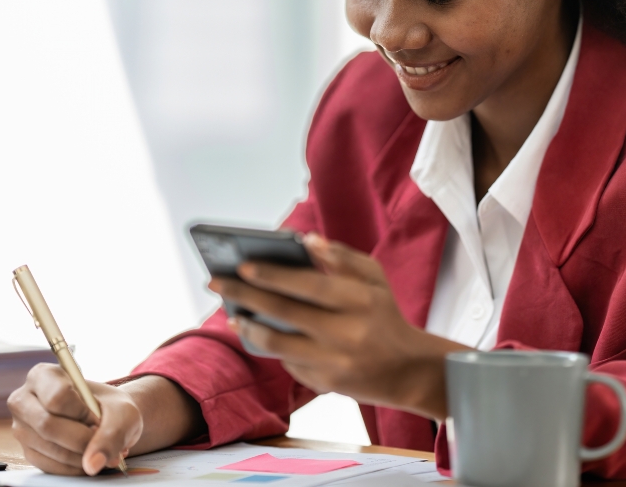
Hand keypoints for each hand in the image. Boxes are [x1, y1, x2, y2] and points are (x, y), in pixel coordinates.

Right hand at [7, 364, 203, 474]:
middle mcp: (23, 398)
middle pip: (46, 426)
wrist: (112, 420)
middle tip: (109, 440)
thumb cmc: (117, 408)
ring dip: (81, 456)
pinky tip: (91, 459)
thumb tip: (93, 466)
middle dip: (84, 439)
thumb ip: (111, 435)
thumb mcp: (124, 414)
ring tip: (104, 445)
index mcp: (42, 374)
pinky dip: (74, 468)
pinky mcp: (27, 451)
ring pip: (47, 451)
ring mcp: (21, 428)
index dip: (84, 412)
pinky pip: (48, 467)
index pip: (57, 396)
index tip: (102, 415)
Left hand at [209, 233, 468, 419]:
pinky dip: (272, 347)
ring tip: (233, 313)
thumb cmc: (384, 315)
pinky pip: (288, 362)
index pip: (308, 285)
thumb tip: (304, 241)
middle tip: (217, 282)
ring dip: (249, 327)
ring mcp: (334, 363)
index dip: (273, 275)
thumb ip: (342, 257)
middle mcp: (346, 334)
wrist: (409, 369)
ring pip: (277, 344)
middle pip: (284, 313)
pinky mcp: (326, 385)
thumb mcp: (375, 279)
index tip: (243, 266)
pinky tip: (258, 332)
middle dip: (245, 295)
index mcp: (360, 301)